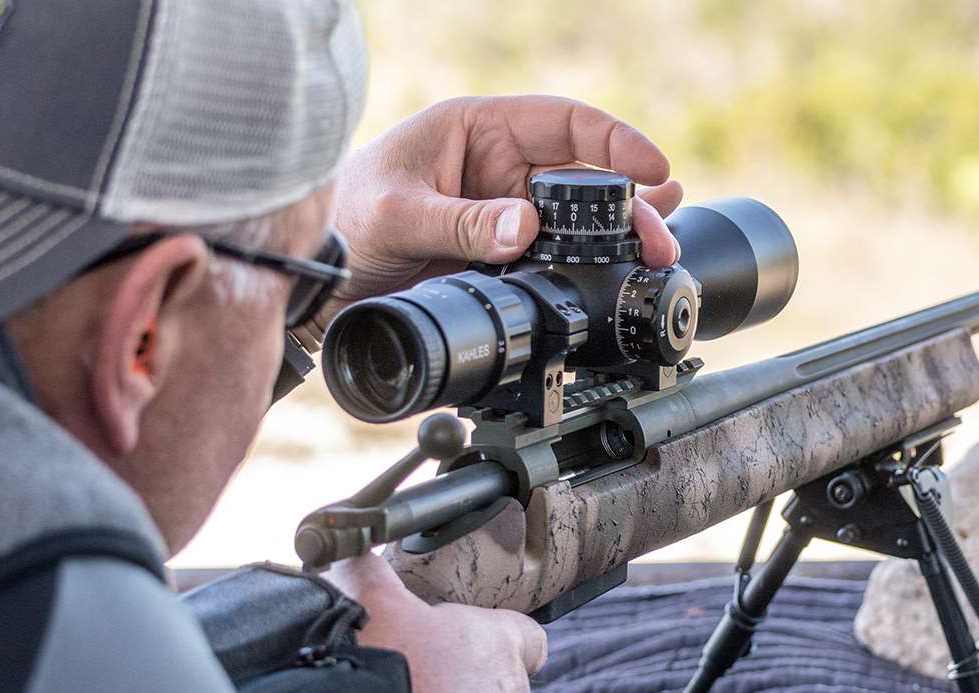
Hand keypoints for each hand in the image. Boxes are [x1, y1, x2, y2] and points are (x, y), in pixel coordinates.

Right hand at [321, 552, 547, 692]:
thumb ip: (370, 576)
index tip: (469, 634)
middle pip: (497, 680)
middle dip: (461, 680)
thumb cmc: (412, 692)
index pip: (524, 632)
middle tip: (416, 680)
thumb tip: (351, 550)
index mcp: (500, 644)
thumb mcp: (380, 612)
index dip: (500, 630)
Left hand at [325, 95, 684, 322]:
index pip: (562, 122)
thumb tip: (524, 228)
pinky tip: (624, 270)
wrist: (318, 284)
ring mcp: (504, 213)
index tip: (650, 167)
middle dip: (628, 204)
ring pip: (578, 220)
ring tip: (659, 252)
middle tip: (657, 238)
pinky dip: (591, 264)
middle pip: (583, 177)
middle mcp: (499, 166)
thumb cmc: (342, 222)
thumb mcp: (396, 216)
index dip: (613, 142)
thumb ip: (460, 222)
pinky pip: (556, 256)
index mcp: (477, 129)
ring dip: (619, 236)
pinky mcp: (502, 256)